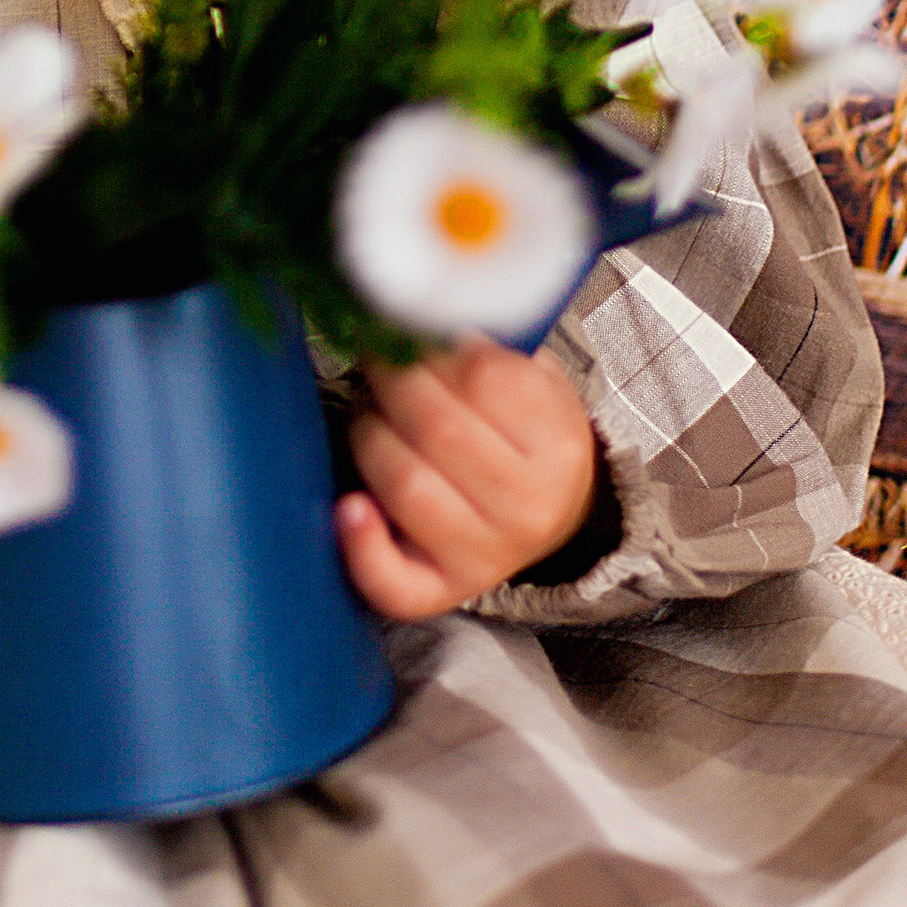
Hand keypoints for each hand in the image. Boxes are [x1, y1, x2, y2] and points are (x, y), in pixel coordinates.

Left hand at [335, 337, 599, 620]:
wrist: (551, 514)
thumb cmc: (528, 436)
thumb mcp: (534, 383)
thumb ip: (489, 350)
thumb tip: (420, 317)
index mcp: (557, 444)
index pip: (483, 376)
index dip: (430, 344)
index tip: (407, 328)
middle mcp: (529, 507)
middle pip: (436, 428)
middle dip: (391, 382)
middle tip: (378, 365)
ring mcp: (487, 556)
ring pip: (407, 485)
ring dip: (370, 436)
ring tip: (373, 417)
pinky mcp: (444, 590)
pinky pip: (395, 583)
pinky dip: (361, 546)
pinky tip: (349, 507)